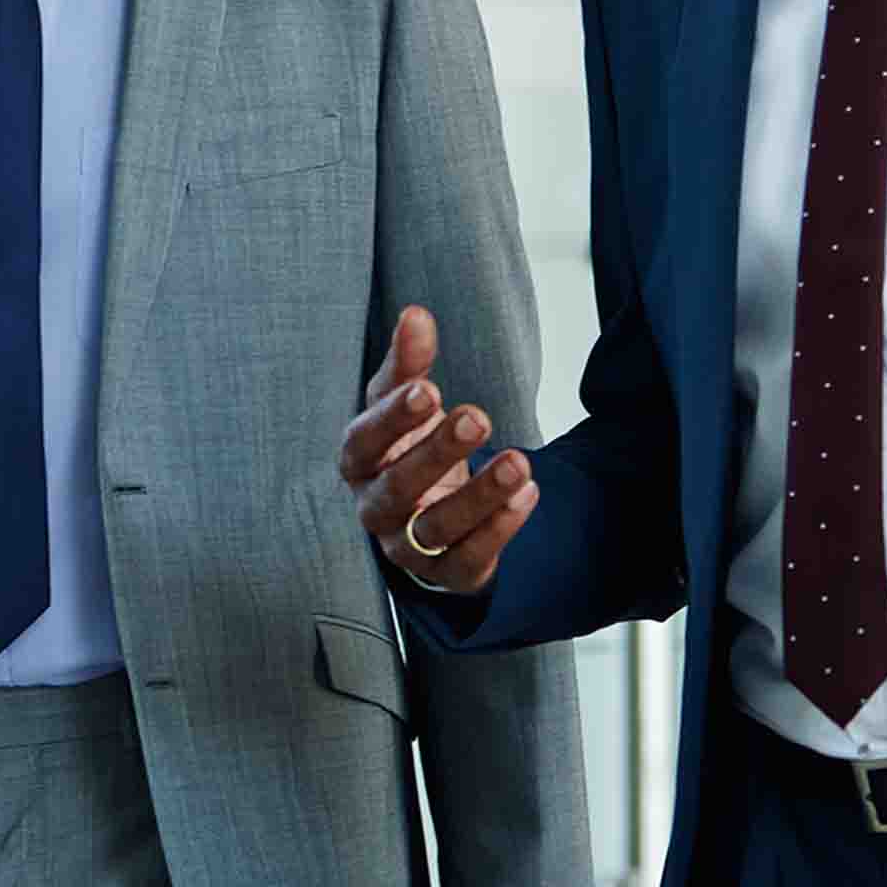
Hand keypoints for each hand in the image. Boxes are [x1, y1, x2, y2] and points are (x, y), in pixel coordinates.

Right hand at [339, 304, 537, 594]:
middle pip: (397, 487)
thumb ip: (409, 362)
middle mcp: (374, 507)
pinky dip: (500, 529)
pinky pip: (469, 559)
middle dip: (438, 453)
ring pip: (435, 529)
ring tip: (519, 463)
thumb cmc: (408, 445)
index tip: (428, 390)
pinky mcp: (446, 572)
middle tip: (477, 417)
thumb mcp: (405, 402)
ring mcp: (407, 546)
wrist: (426, 510)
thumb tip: (416, 314)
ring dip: (479, 497)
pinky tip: (528, 493)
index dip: (392, 419)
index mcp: (359, 460)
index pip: (364, 441)